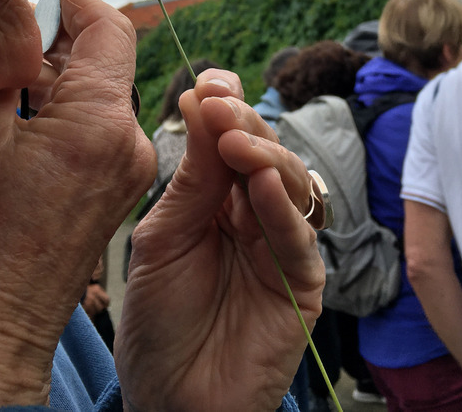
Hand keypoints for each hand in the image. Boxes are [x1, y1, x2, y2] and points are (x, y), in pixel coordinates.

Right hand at [0, 0, 155, 410]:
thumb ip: (0, 66)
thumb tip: (11, 14)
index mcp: (100, 124)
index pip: (111, 28)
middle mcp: (127, 145)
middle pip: (108, 58)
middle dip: (59, 36)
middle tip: (6, 30)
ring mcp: (124, 171)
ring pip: (101, 92)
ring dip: (59, 74)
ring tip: (4, 76)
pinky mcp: (112, 192)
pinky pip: (97, 127)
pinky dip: (65, 108)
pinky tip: (20, 113)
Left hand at [116, 69, 324, 411]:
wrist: (169, 398)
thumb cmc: (159, 317)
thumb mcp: (164, 235)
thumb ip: (192, 177)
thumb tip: (197, 98)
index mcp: (219, 197)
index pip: (231, 138)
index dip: (225, 106)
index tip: (207, 81)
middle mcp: (255, 214)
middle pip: (264, 153)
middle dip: (243, 123)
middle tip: (217, 103)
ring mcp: (281, 247)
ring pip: (291, 185)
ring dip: (266, 156)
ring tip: (236, 138)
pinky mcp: (302, 285)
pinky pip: (299, 239)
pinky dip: (284, 207)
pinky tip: (266, 182)